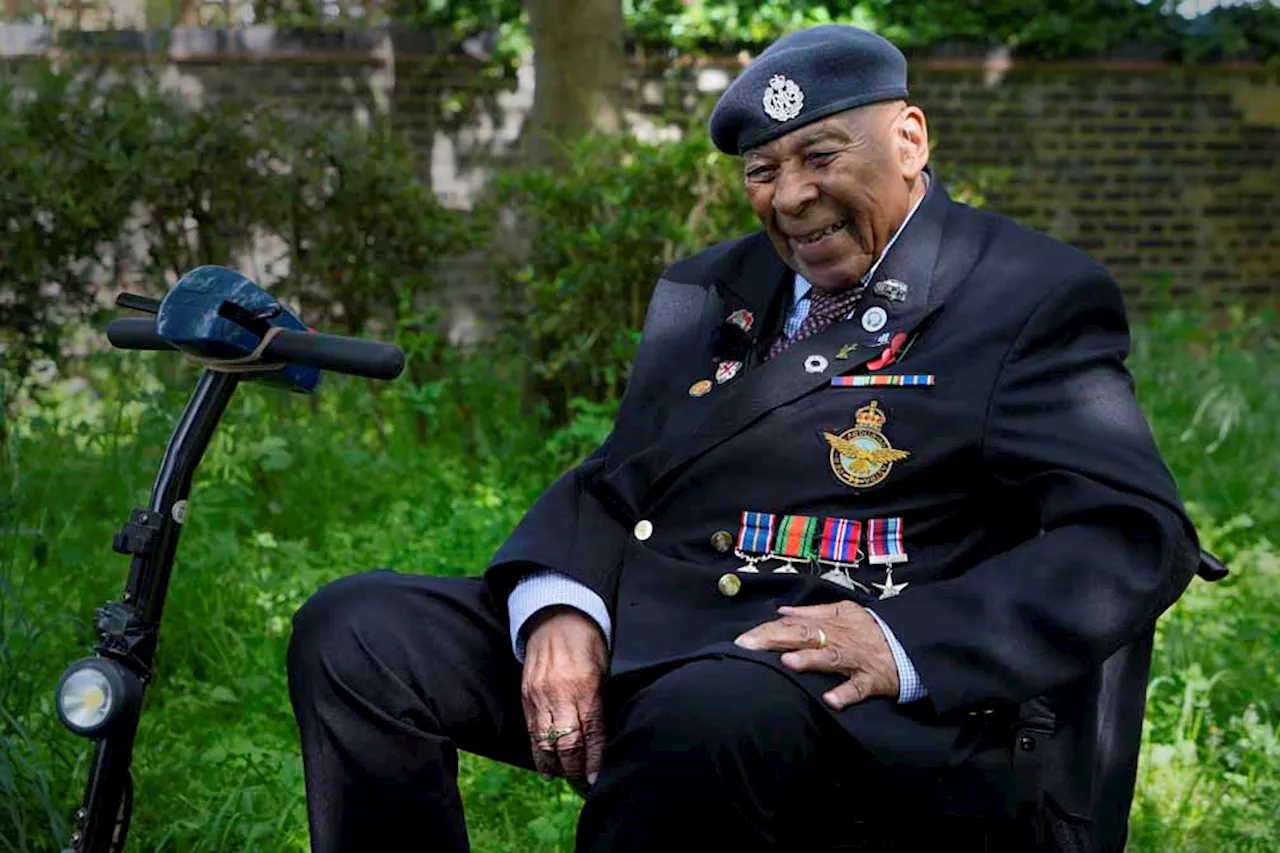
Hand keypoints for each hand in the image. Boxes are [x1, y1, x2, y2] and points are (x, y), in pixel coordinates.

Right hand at [522, 606, 608, 793]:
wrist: (555, 617)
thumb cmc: (587, 641)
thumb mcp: (603, 668)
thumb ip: (601, 700)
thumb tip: (605, 736)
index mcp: (585, 686)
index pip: (591, 733)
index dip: (594, 760)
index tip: (596, 778)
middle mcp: (559, 694)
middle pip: (566, 744)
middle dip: (575, 769)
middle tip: (584, 784)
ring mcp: (539, 696)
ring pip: (545, 743)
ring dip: (557, 766)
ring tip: (567, 778)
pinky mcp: (526, 696)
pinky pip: (531, 732)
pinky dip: (539, 755)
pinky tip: (547, 768)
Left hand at [734, 601, 899, 708]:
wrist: (912, 643)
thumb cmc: (873, 629)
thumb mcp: (844, 612)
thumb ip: (812, 612)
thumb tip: (782, 612)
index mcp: (832, 622)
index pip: (793, 624)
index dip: (768, 630)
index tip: (743, 639)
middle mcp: (840, 639)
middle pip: (805, 636)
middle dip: (776, 640)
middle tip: (749, 646)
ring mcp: (856, 660)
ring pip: (830, 658)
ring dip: (810, 660)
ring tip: (788, 662)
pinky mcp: (873, 680)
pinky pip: (858, 687)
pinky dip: (845, 693)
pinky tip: (830, 701)